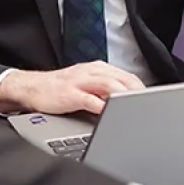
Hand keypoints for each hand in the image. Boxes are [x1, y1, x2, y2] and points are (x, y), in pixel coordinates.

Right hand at [0, 62, 144, 114]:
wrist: (31, 88)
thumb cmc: (60, 90)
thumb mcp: (85, 85)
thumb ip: (104, 91)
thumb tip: (126, 102)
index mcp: (97, 69)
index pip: (126, 76)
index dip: (141, 89)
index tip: (152, 101)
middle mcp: (91, 72)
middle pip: (121, 79)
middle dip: (137, 93)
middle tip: (149, 107)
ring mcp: (80, 82)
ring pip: (108, 85)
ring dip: (124, 96)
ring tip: (135, 107)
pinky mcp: (70, 94)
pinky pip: (90, 100)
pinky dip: (102, 107)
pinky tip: (110, 115)